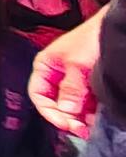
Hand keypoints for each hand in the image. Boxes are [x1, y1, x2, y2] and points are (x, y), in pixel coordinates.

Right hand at [29, 18, 101, 137]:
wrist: (118, 27)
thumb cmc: (93, 37)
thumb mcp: (78, 65)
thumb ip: (70, 90)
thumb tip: (67, 112)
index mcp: (45, 66)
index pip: (39, 95)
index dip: (49, 111)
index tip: (65, 123)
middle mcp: (57, 75)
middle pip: (56, 103)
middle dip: (67, 117)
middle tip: (81, 128)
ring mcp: (74, 80)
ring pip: (72, 105)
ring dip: (81, 117)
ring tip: (92, 125)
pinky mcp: (90, 84)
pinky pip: (86, 103)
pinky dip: (91, 112)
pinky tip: (98, 117)